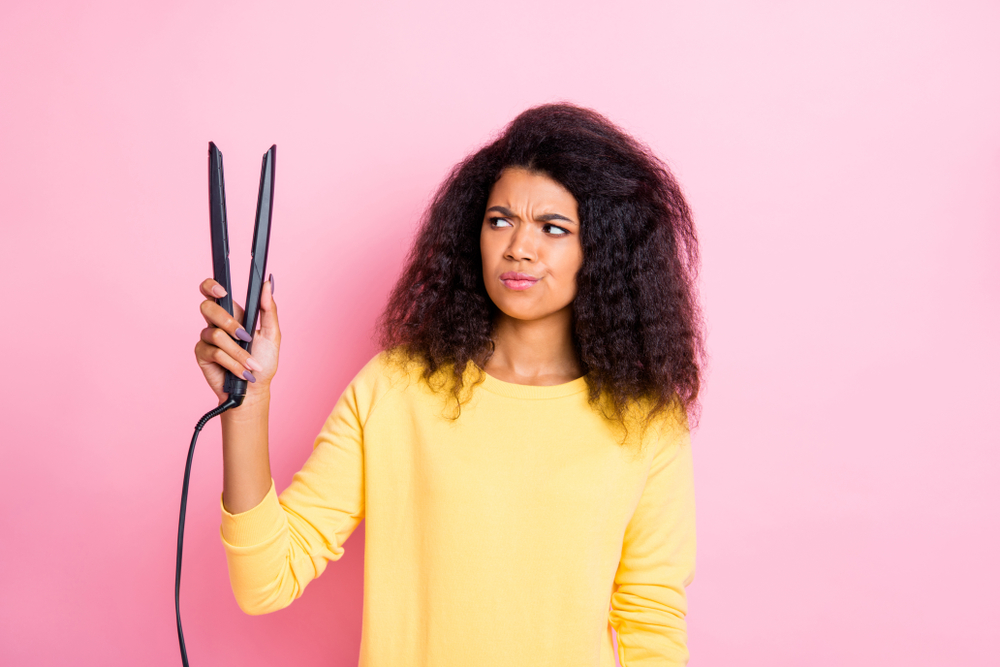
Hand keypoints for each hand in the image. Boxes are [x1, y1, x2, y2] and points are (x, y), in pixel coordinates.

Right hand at [193, 277, 279, 402]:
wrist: (255, 389)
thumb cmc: (264, 361)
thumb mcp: (272, 334)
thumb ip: (269, 309)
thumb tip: (267, 283)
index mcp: (233, 314)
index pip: (213, 291)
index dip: (211, 286)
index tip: (222, 291)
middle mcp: (217, 323)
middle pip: (208, 307)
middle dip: (228, 321)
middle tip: (245, 336)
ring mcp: (208, 338)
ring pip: (216, 334)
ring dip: (238, 352)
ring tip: (251, 364)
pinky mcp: (202, 354)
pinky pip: (214, 352)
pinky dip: (232, 363)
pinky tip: (241, 372)